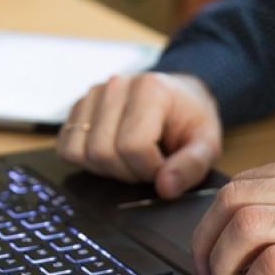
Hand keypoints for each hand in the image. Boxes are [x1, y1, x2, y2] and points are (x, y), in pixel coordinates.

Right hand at [57, 72, 221, 198]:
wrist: (180, 98)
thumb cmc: (191, 121)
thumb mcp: (207, 144)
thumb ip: (192, 166)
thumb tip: (165, 188)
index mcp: (150, 89)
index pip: (133, 146)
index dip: (149, 169)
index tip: (164, 167)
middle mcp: (116, 86)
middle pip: (104, 152)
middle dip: (129, 172)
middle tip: (150, 165)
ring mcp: (93, 95)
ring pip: (83, 152)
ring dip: (109, 169)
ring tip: (133, 159)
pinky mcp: (78, 108)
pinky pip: (67, 148)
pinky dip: (88, 161)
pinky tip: (113, 154)